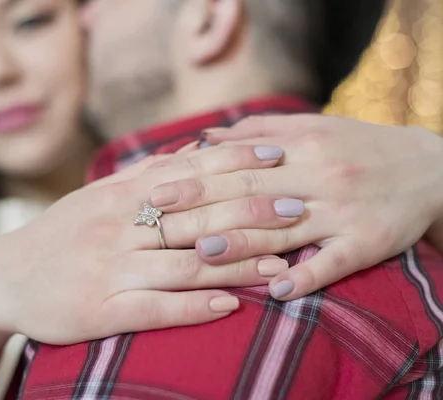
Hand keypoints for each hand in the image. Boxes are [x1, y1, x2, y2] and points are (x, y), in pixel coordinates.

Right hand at [0, 143, 294, 344]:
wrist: (0, 278)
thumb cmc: (59, 234)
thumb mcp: (97, 194)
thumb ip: (148, 172)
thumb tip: (199, 147)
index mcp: (118, 194)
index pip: (187, 172)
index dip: (236, 162)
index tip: (279, 156)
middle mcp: (116, 226)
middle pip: (195, 216)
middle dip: (251, 211)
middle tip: (298, 210)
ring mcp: (109, 268)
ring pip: (184, 262)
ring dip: (236, 262)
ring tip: (281, 263)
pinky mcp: (100, 310)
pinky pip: (155, 307)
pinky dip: (195, 305)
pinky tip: (231, 305)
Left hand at [155, 114, 442, 299]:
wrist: (429, 167)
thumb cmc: (357, 146)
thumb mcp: (311, 128)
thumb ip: (256, 132)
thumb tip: (205, 138)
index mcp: (302, 147)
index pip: (238, 165)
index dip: (195, 179)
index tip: (156, 190)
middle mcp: (319, 176)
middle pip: (252, 195)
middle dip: (203, 210)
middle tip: (159, 222)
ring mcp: (343, 211)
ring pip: (286, 230)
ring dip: (244, 244)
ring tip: (204, 256)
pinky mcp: (368, 241)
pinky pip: (334, 262)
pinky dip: (306, 276)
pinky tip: (275, 291)